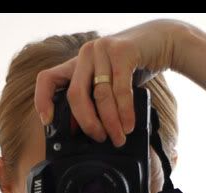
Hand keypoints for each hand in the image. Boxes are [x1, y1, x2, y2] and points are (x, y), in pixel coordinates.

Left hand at [34, 19, 183, 145]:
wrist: (161, 41)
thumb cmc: (131, 66)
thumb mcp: (106, 82)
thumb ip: (92, 100)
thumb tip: (80, 130)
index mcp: (76, 63)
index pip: (48, 79)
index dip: (43, 101)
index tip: (48, 122)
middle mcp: (85, 54)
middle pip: (75, 95)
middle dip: (87, 123)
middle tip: (99, 138)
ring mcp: (103, 49)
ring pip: (100, 95)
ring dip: (110, 122)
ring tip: (118, 138)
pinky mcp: (123, 51)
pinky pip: (120, 89)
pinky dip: (124, 112)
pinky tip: (128, 125)